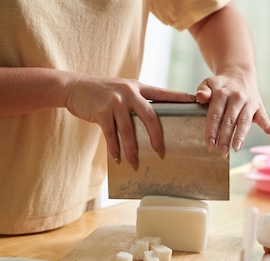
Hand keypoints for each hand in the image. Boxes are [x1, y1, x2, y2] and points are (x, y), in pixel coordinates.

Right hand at [65, 74, 194, 169]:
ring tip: (135, 163)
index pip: (163, 93)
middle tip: (161, 152)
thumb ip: (137, 100)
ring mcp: (115, 101)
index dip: (180, 98)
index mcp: (138, 87)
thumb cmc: (102, 92)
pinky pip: (111, 134)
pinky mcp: (101, 111)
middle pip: (150, 116)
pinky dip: (114, 148)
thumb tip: (153, 121)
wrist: (75, 87)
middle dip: (156, 136)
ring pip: (129, 130)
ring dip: (132, 149)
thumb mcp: (122, 89)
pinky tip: (118, 158)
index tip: (195, 103)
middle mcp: (129, 92)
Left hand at [195, 72, 269, 158]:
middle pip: (229, 120)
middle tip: (222, 153)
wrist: (239, 74)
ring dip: (240, 136)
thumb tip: (201, 97)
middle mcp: (236, 97)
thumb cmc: (220, 84)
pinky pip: (263, 115)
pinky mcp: (258, 105)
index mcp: (221, 93)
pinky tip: (269, 131)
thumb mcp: (208, 83)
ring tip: (236, 148)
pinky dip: (266, 123)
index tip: (210, 145)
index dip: (212, 131)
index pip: (215, 114)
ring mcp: (249, 101)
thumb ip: (203, 91)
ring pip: (244, 121)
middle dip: (225, 138)